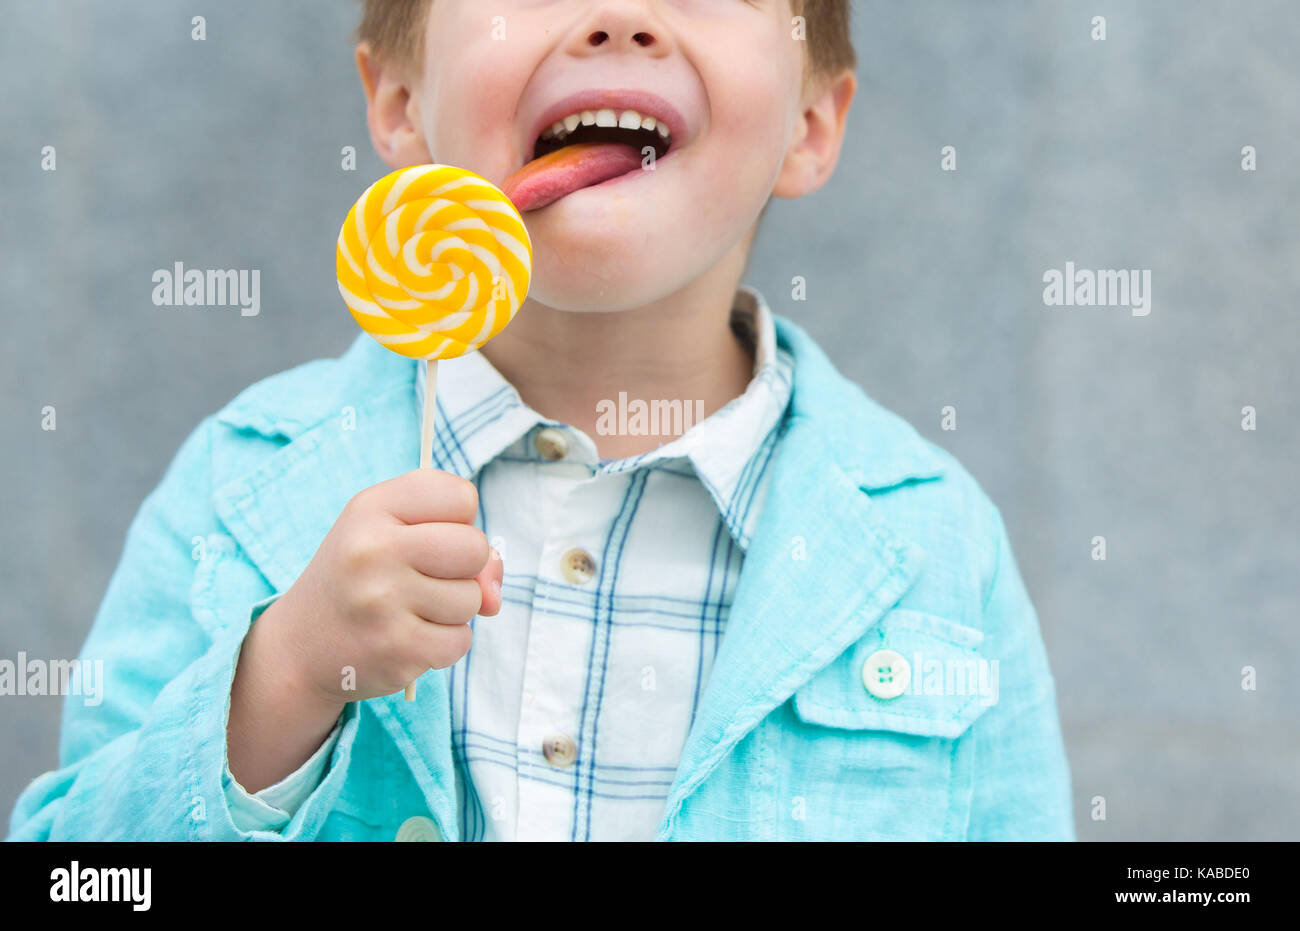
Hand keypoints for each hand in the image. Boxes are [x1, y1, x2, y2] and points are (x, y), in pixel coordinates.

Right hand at [257, 468, 502, 703]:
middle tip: (424, 577)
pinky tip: (408, 637)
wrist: (299, 645)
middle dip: (464, 567)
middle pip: (474, 548)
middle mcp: (374, 550)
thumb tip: (494, 595)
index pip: (461, 496)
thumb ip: (457, 541)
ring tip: (408, 609)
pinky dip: (443, 643)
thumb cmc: (360, 578)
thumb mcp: (391, 535)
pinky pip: (460, 641)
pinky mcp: (397, 650)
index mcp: (371, 508)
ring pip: (472, 599)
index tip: (428, 535)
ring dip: (452, 609)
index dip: (458, 520)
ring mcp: (383, 602)